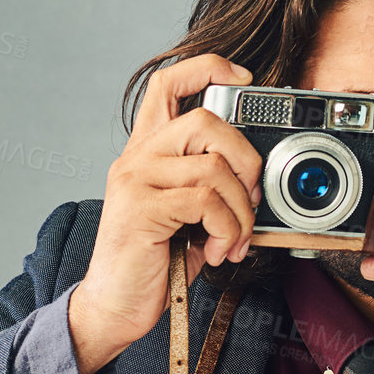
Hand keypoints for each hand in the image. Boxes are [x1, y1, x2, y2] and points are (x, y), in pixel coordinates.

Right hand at [68, 54, 263, 373]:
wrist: (115, 306)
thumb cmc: (154, 261)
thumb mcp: (187, 216)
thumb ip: (211, 187)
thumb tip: (258, 180)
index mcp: (148, 150)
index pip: (168, 83)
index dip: (208, 68)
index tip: (243, 79)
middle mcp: (138, 157)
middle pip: (206, 120)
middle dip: (246, 161)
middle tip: (249, 202)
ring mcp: (136, 180)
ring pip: (214, 167)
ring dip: (241, 211)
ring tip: (233, 239)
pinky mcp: (142, 209)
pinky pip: (206, 202)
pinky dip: (227, 230)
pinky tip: (218, 251)